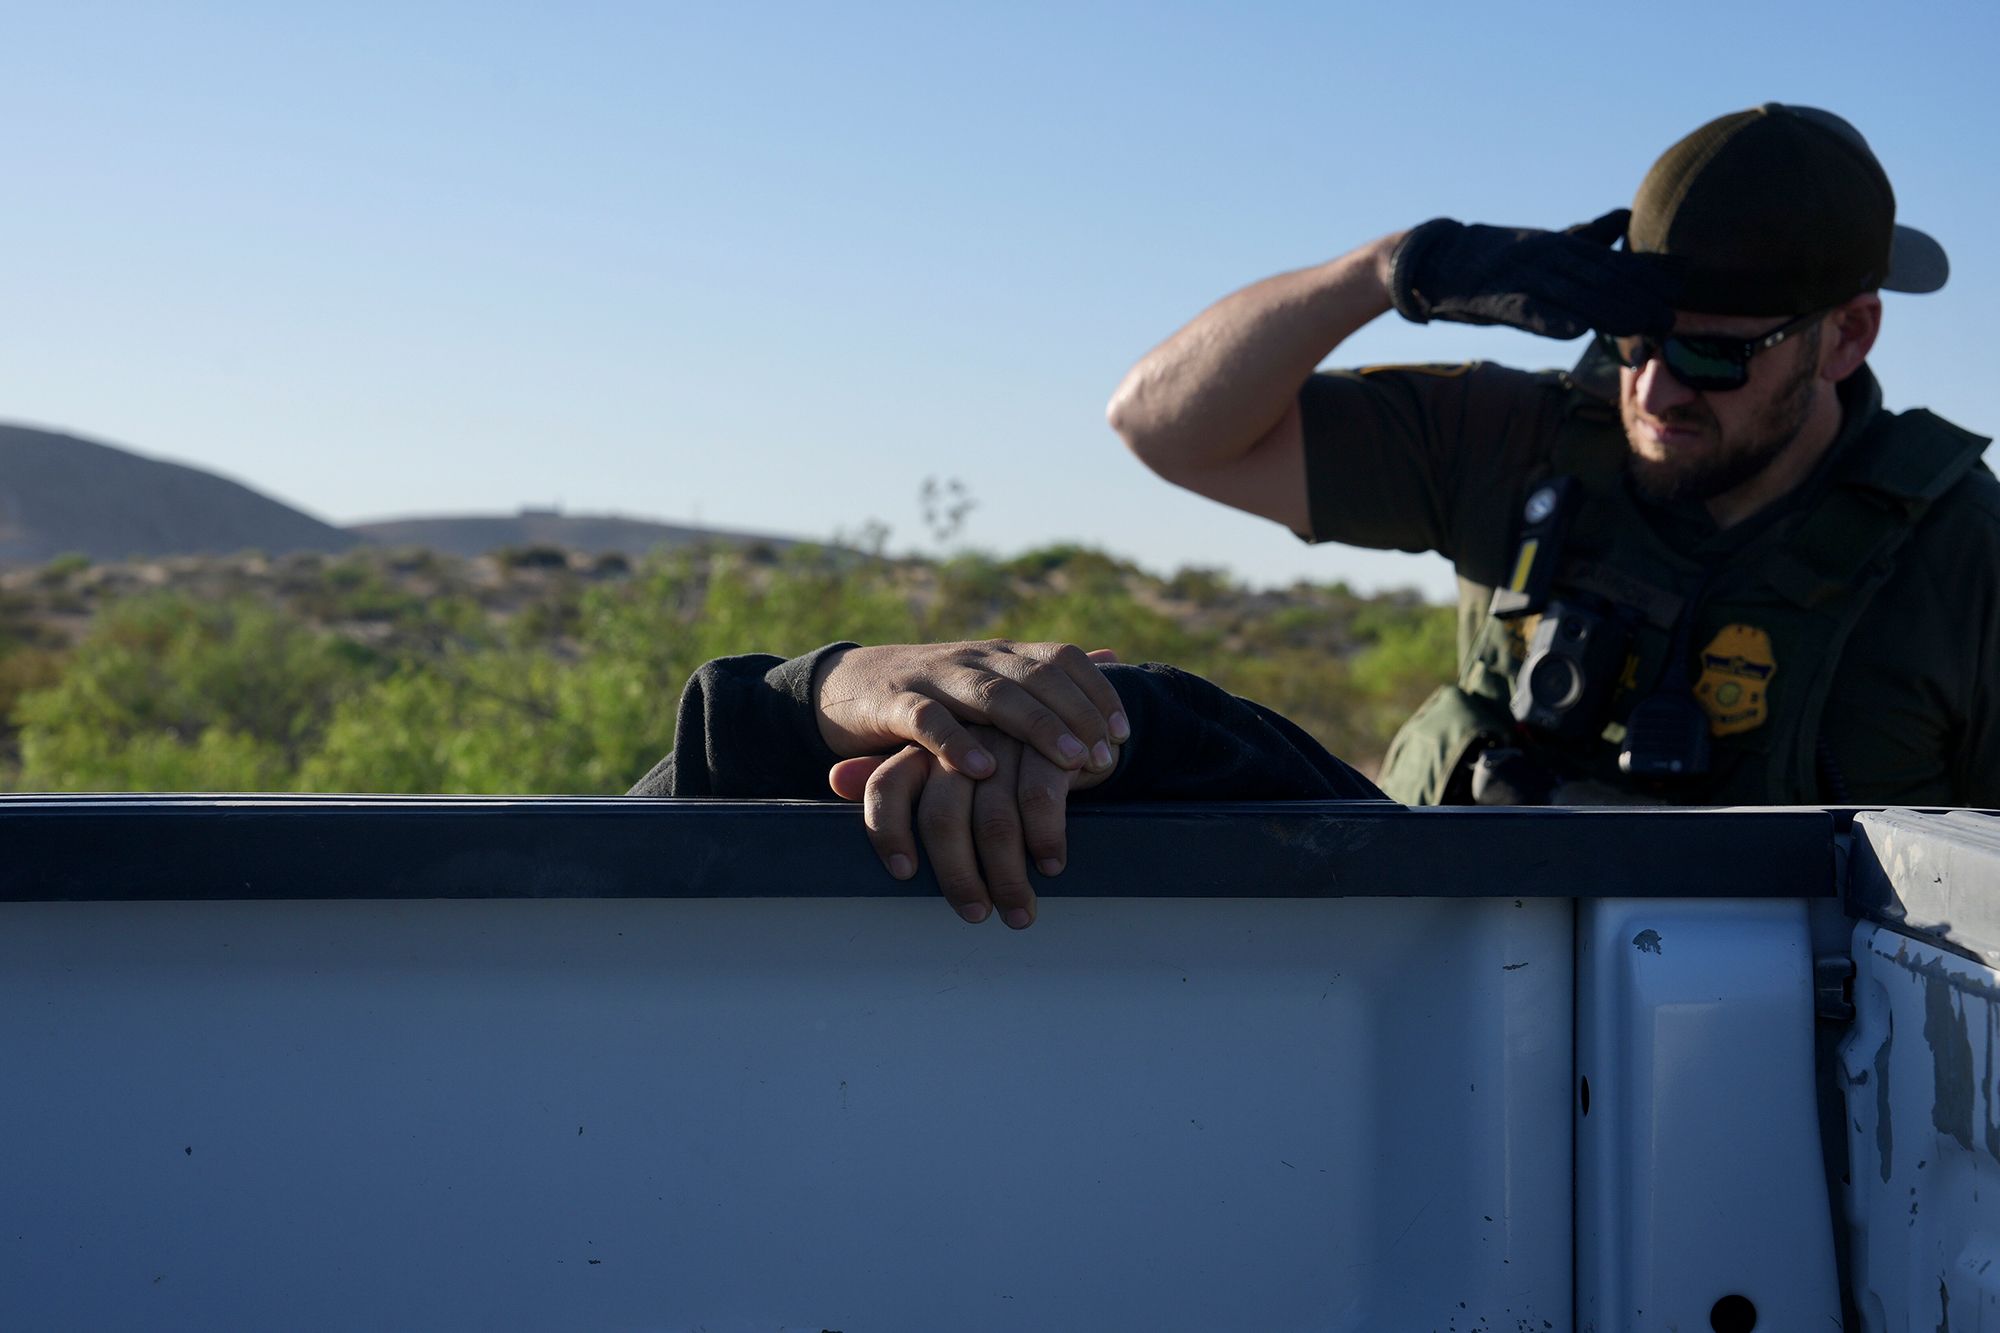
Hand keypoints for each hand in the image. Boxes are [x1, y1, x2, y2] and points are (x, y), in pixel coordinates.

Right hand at [813, 641, 1126, 779]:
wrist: (846, 685)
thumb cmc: (933, 694)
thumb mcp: (992, 679)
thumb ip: (1047, 674)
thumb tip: (1113, 656)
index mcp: (1001, 655)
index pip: (1060, 658)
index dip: (1096, 692)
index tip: (1123, 734)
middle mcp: (974, 659)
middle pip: (1036, 676)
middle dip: (1076, 716)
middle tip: (1104, 758)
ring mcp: (934, 677)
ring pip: (992, 693)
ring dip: (1036, 727)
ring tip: (1070, 763)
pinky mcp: (893, 703)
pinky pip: (928, 720)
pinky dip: (957, 743)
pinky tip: (984, 771)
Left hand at [827, 725, 1113, 927]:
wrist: (1061, 700)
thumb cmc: (994, 743)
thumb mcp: (942, 756)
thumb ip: (893, 772)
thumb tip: (835, 778)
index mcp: (925, 744)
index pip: (887, 784)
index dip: (887, 830)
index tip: (902, 873)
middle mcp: (959, 740)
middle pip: (942, 817)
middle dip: (958, 876)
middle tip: (975, 915)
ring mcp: (1004, 740)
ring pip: (994, 819)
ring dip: (1008, 875)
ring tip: (1019, 912)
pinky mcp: (1048, 742)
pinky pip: (1039, 798)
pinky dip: (1045, 838)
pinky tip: (1050, 864)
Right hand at [1387, 210, 1678, 338]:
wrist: (1436, 259)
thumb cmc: (1494, 259)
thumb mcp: (1545, 245)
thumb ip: (1587, 236)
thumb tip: (1626, 217)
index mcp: (1562, 246)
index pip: (1613, 260)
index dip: (1647, 273)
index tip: (1684, 284)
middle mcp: (1549, 256)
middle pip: (1601, 278)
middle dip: (1638, 297)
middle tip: (1672, 319)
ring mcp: (1523, 277)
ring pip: (1572, 294)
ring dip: (1609, 312)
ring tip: (1641, 327)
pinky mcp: (1497, 298)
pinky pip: (1528, 310)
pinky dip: (1551, 319)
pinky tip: (1576, 331)